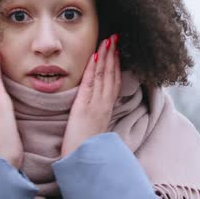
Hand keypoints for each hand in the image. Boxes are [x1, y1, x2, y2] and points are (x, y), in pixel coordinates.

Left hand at [61, 34, 121, 156]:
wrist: (82, 161)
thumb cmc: (85, 147)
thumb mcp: (93, 127)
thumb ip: (94, 113)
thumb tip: (92, 106)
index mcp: (106, 108)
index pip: (114, 81)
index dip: (116, 64)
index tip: (117, 49)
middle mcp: (104, 104)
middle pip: (112, 74)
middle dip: (114, 54)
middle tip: (115, 37)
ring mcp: (96, 105)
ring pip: (104, 76)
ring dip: (106, 56)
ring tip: (108, 40)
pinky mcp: (85, 107)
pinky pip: (91, 84)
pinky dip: (94, 69)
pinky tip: (95, 56)